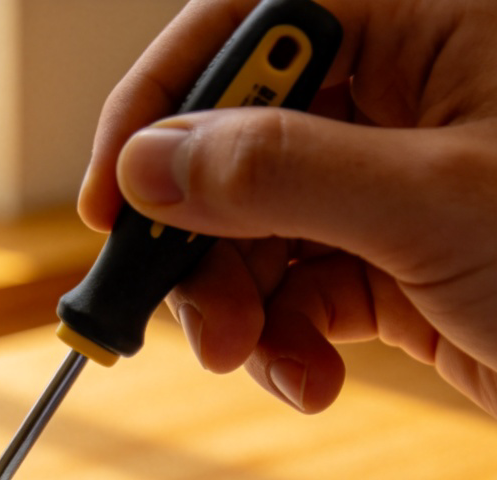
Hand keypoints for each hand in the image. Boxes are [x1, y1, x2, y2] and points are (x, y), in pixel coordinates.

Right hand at [79, 0, 496, 414]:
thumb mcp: (431, 206)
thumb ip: (278, 172)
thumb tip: (153, 160)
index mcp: (428, 17)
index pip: (250, 22)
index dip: (164, 104)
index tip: (115, 192)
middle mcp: (403, 90)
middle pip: (235, 145)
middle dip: (199, 242)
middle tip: (177, 313)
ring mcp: (390, 180)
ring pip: (254, 231)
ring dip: (236, 309)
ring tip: (254, 362)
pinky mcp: (391, 258)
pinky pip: (296, 290)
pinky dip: (284, 342)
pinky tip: (307, 378)